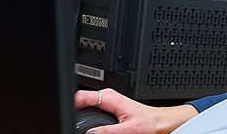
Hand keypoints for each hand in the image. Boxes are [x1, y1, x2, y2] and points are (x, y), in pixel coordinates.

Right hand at [74, 88, 198, 133]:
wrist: (158, 122)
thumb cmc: (148, 123)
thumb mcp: (128, 130)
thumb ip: (107, 131)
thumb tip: (90, 133)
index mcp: (110, 97)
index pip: (82, 96)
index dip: (71, 104)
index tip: (68, 113)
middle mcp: (108, 96)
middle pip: (82, 100)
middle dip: (75, 110)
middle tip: (73, 120)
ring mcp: (108, 101)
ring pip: (86, 104)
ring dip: (82, 113)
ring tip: (79, 121)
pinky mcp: (109, 107)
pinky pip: (93, 108)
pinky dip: (88, 115)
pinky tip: (89, 123)